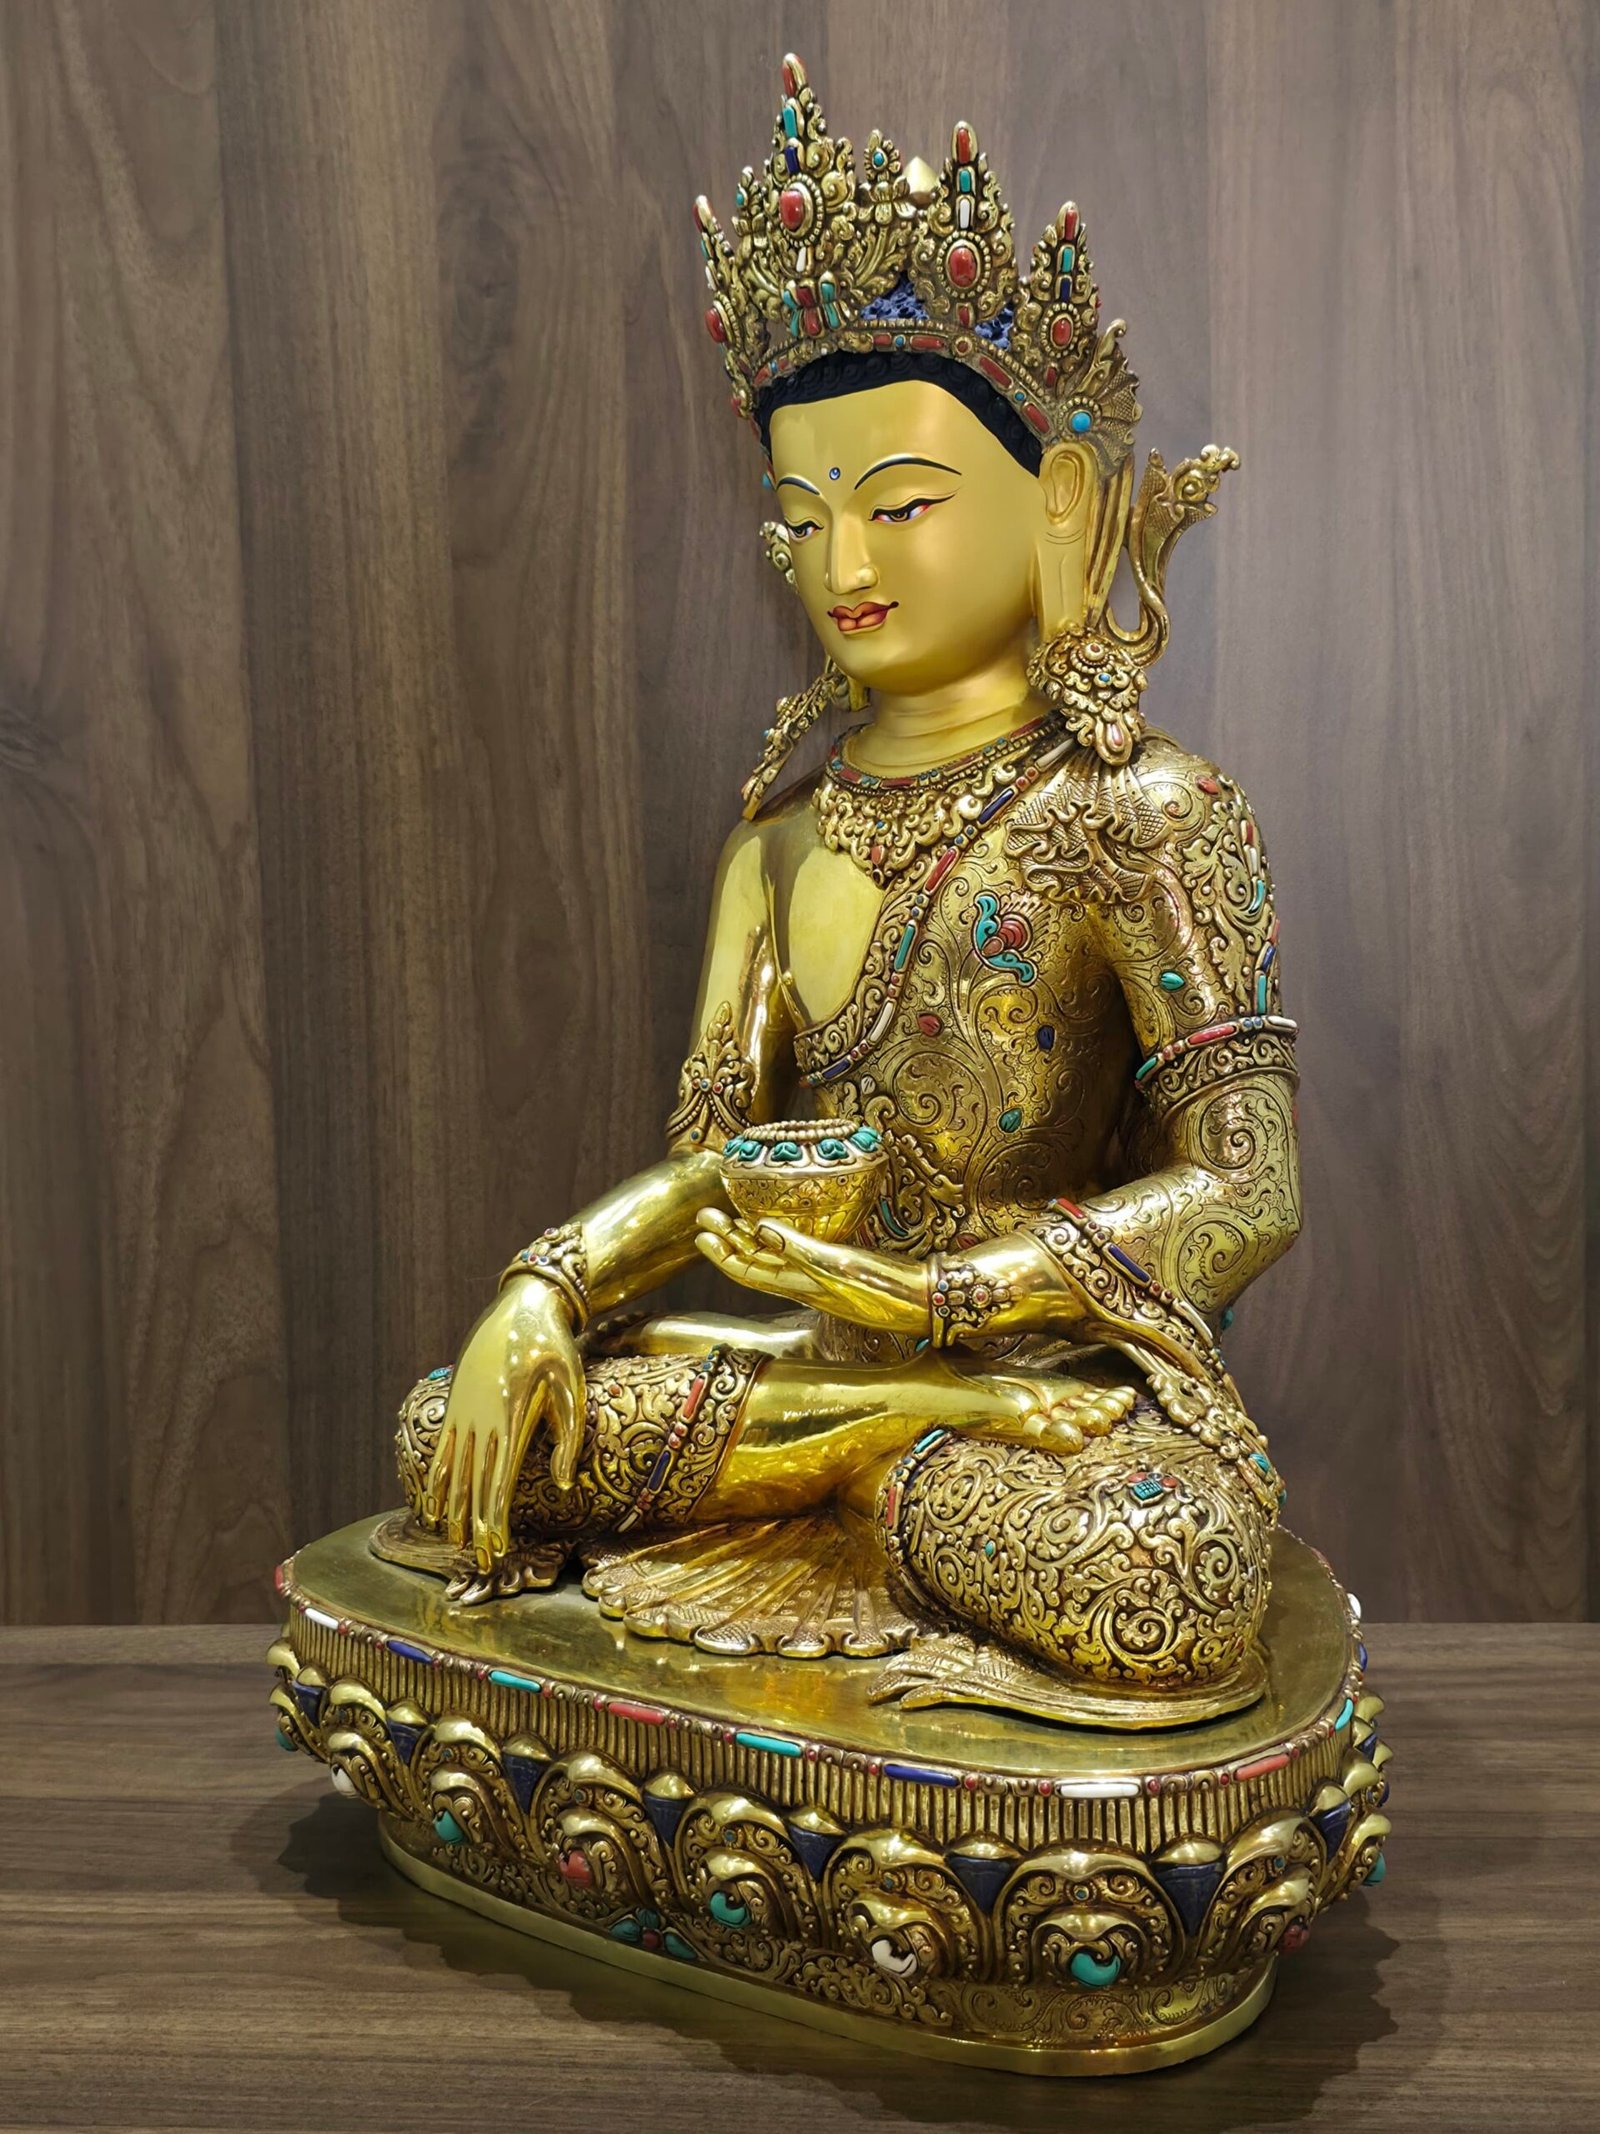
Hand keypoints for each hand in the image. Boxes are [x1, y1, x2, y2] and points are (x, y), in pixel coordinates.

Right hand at [421, 1276, 582, 1572]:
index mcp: (512, 1416)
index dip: (497, 1517)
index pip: (501, 1479)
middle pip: (476, 1483)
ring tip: (455, 1545)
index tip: (497, 1547)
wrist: (522, 1305)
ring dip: (454, 1511)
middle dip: (477, 1526)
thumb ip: (565, 1437)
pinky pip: (442, 1449)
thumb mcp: (570, 1385)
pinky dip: (436, 1481)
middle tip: (481, 1563)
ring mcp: (464, 1411)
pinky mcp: (456, 1403)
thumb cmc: (555, 1347)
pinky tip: (432, 1507)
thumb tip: (562, 1485)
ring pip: (455, 1471)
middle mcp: (482, 1418)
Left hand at [695, 1206, 927, 1331]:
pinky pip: (800, 1254)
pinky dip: (784, 1239)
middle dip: (729, 1239)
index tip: (701, 1234)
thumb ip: (798, 1249)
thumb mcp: (836, 1267)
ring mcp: (822, 1276)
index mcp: (799, 1284)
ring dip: (752, 1238)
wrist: (925, 1302)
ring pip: (776, 1258)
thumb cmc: (883, 1290)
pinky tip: (782, 1227)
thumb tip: (757, 1227)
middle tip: (706, 1213)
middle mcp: (805, 1282)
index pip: (747, 1271)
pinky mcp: (840, 1268)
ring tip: (732, 1217)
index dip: (722, 1254)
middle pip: (757, 1262)